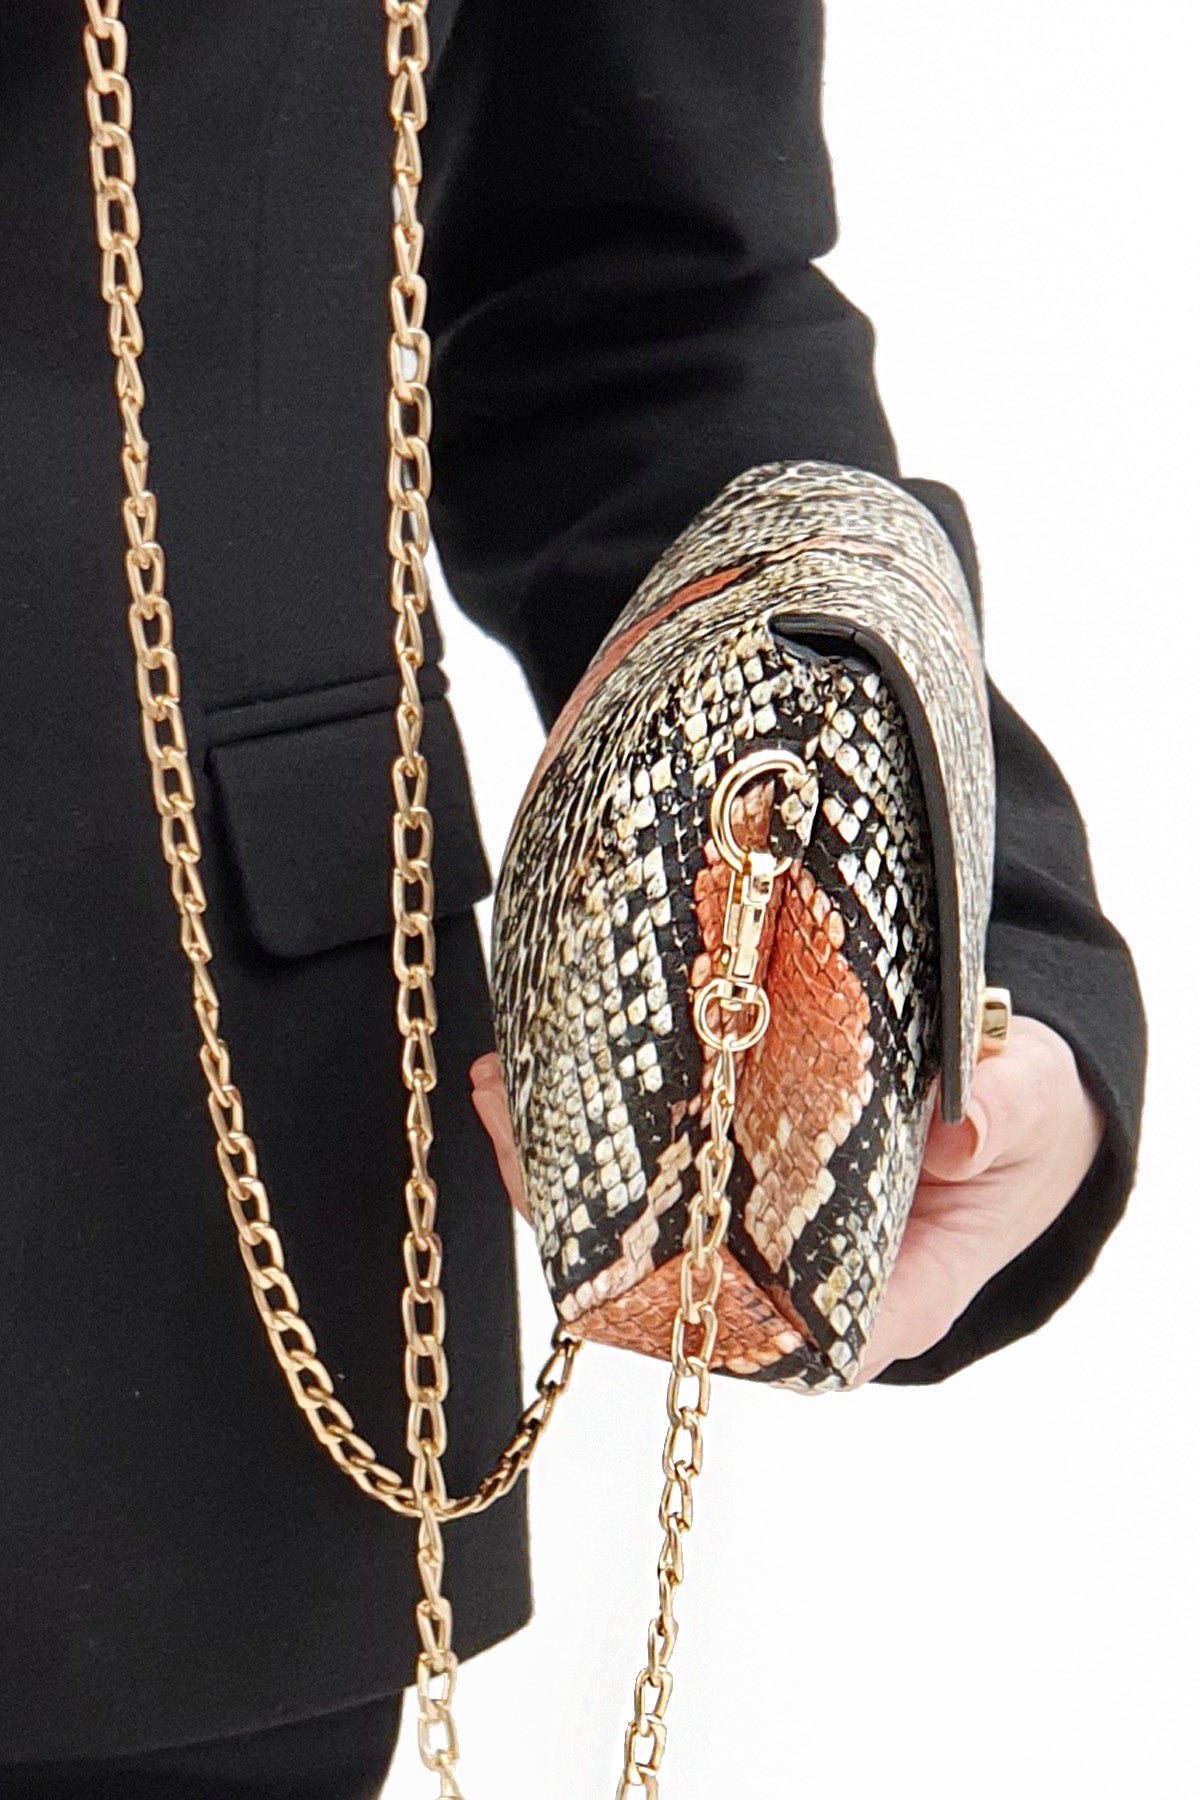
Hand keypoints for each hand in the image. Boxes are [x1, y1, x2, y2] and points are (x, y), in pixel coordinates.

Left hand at [469, 1013, 1104, 1380]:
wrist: (1014, 1096)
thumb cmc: (1024, 1123)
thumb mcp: (1031, 1106)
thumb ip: (1005, 1113)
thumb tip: (962, 1122)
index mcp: (875, 1301)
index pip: (763, 1339)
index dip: (670, 1305)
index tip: (600, 1246)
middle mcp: (795, 1287)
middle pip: (666, 1282)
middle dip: (576, 1212)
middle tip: (510, 1122)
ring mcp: (754, 1239)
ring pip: (637, 1231)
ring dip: (559, 1162)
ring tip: (498, 1083)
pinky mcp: (730, 1185)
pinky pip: (646, 1176)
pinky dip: (588, 1128)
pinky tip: (533, 1069)